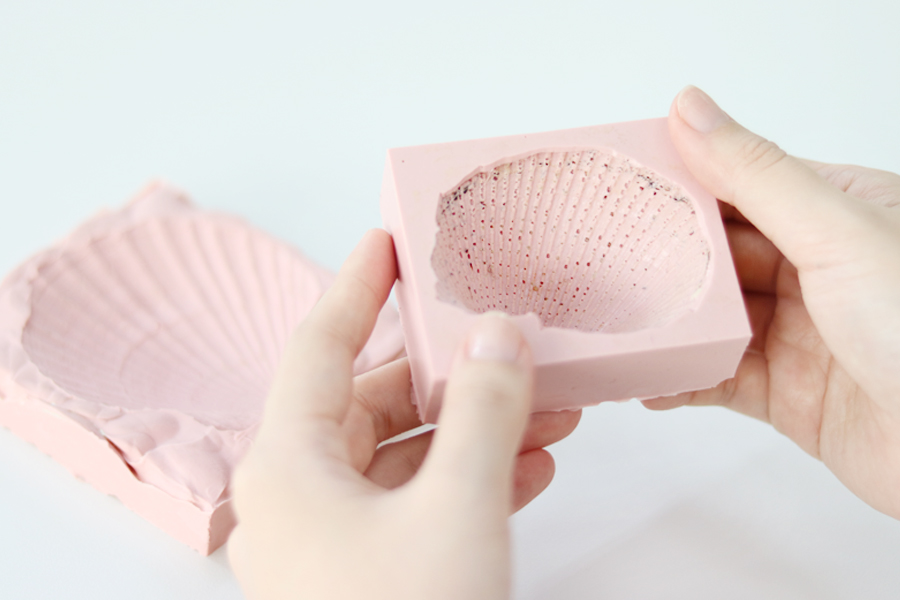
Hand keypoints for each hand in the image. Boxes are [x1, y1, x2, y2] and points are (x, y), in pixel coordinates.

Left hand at [228, 229, 580, 599]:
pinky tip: (526, 471)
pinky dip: (464, 485)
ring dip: (472, 435)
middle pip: (369, 405)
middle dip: (449, 377)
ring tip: (544, 411)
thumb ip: (482, 414)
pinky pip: (411, 509)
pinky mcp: (357, 576)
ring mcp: (322, 544)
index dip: (358, 287)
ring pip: (400, 460)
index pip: (320, 347)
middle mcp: (293, 501)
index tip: (386, 242)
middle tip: (499, 342)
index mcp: (287, 469)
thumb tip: (494, 338)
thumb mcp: (456, 510)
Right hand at [644, 85, 899, 518]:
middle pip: (717, 254)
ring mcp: (801, 333)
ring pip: (711, 318)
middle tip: (597, 253)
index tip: (621, 179)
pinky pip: (716, 378)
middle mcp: (819, 269)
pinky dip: (678, 379)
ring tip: (611, 316)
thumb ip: (756, 175)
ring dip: (665, 321)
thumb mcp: (839, 234)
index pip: (742, 182)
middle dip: (661, 256)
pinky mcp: (787, 393)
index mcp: (841, 212)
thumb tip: (691, 110)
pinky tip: (645, 377)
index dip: (681, 179)